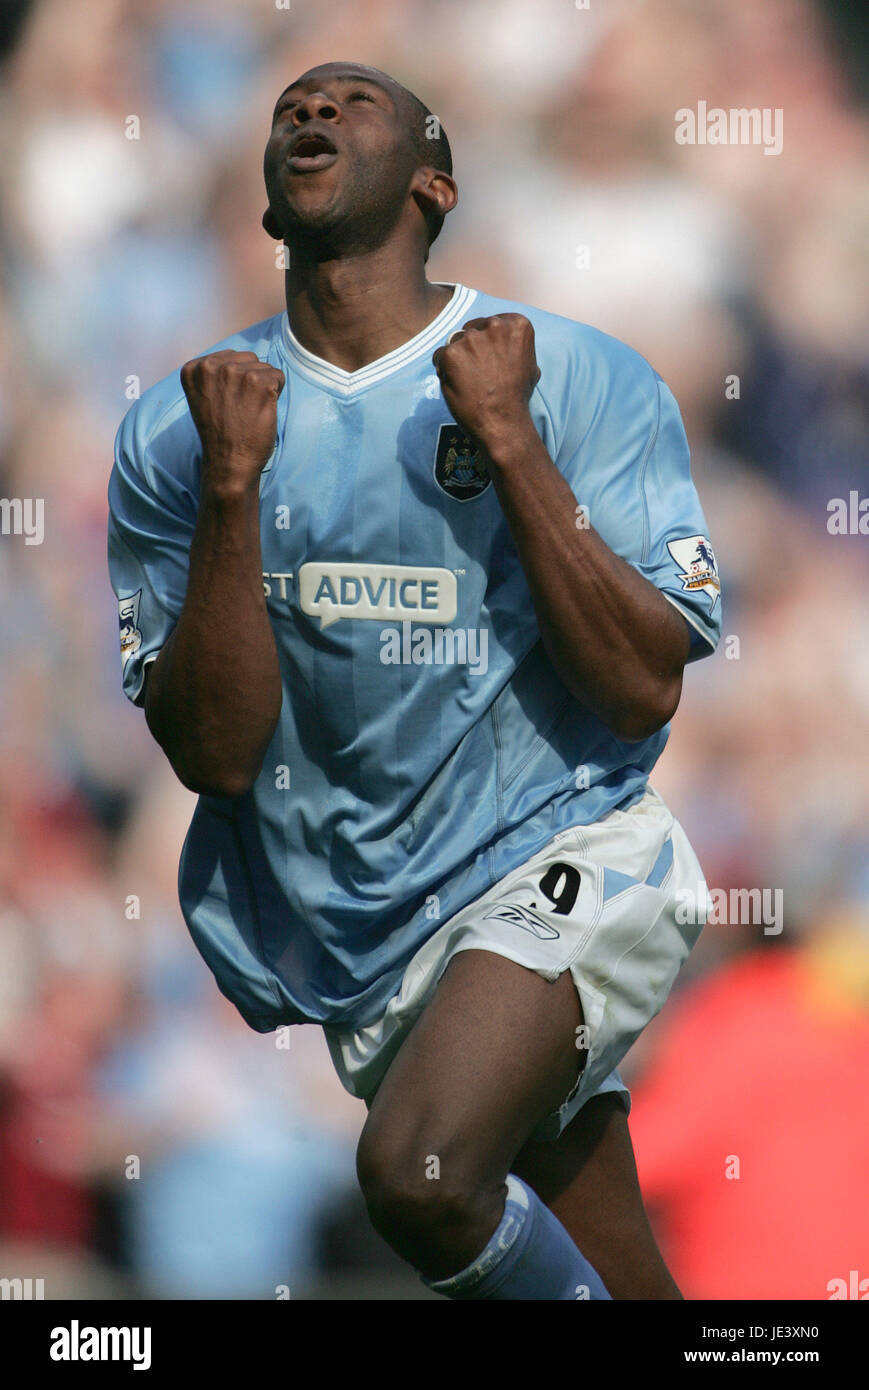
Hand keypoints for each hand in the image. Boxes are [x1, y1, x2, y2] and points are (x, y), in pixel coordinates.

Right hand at [181, 350, 284, 491]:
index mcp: (194, 368)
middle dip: (251, 379)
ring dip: (264, 387)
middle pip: (248, 358)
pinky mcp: (258, 383)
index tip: (227, 401)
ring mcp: (235, 373)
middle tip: (241, 407)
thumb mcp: (204, 396)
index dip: (236, 380)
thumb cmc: (219, 432)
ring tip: (250, 410)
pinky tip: (262, 411)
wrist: (228, 461)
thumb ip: (214, 374)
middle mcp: (211, 366)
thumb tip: (237, 359)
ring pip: (265, 367)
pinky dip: (276, 394)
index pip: (229, 356)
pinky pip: (279, 377)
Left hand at [432, 314, 540, 453]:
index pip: (491, 324)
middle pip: (472, 330)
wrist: (503, 422)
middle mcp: (495, 325)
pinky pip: (439, 356)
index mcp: (516, 324)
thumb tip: (502, 339)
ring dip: (457, 360)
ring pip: (454, 343)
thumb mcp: (528, 363)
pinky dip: (444, 371)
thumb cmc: (516, 396)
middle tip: (480, 375)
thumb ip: (513, 345)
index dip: (488, 345)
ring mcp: (471, 338)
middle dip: (471, 349)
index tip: (492, 362)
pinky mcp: (451, 353)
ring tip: (470, 382)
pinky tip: (459, 386)